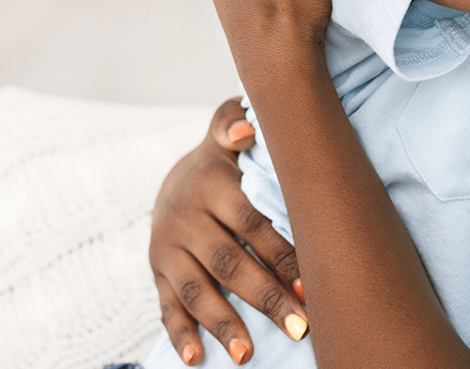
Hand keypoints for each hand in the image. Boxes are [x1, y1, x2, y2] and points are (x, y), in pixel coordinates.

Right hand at [150, 97, 306, 365]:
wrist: (174, 178)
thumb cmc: (223, 161)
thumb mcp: (226, 134)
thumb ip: (234, 123)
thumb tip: (245, 130)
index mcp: (209, 184)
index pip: (252, 224)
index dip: (282, 255)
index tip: (313, 285)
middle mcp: (183, 218)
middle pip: (228, 263)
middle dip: (265, 297)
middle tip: (300, 326)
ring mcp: (166, 249)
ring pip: (195, 290)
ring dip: (223, 323)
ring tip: (248, 354)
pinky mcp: (156, 273)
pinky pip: (166, 307)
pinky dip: (180, 335)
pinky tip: (197, 360)